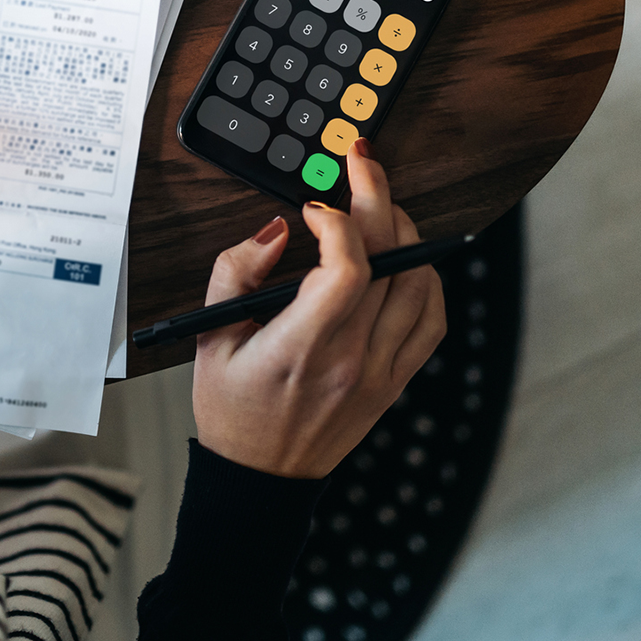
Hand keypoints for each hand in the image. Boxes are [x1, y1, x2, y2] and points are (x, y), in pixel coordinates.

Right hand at [191, 141, 446, 478]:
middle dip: (377, 197)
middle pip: (388, 261)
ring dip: (406, 232)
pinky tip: (407, 258)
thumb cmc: (231, 408)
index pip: (346, 269)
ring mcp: (380, 371)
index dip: (338, 222)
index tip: (313, 206)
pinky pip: (431, 319)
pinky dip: (427, 279)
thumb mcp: (208, 337)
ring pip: (419, 283)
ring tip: (382, 206)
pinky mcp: (396, 380)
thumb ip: (235, 273)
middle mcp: (350, 359)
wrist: (261, 477)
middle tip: (361, 163)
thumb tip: (277, 230)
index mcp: (300, 348)